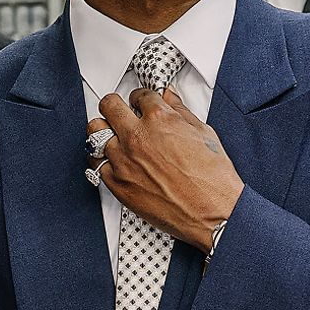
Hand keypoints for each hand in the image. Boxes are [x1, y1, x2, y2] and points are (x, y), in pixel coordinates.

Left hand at [87, 88, 243, 252]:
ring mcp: (124, 160)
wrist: (214, 214)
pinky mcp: (117, 184)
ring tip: (111, 134)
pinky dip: (103, 158)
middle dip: (115, 105)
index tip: (140, 103)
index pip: (138, 95)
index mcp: (160, 120)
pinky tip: (112, 158)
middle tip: (119, 111)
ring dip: (104, 130)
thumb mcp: (203, 133)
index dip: (140, 98)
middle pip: (109, 106)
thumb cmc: (212, 179)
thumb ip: (181, 111)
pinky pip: (96, 163)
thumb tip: (169, 97)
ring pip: (95, 132)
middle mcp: (137, 137)